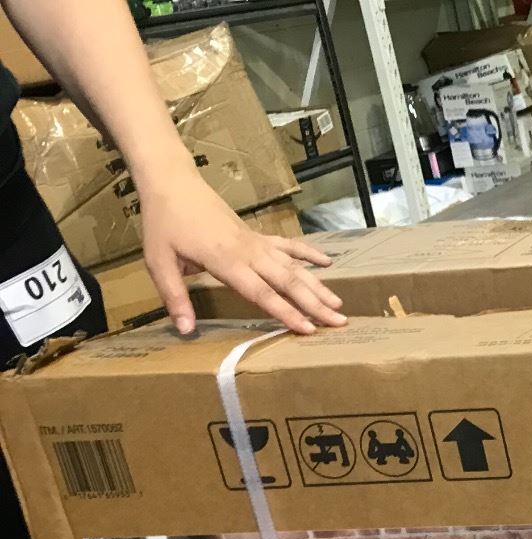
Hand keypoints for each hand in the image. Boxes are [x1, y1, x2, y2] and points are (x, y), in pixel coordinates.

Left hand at [139, 169, 346, 334]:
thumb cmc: (164, 223)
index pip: (262, 292)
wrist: (172, 183)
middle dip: (315, 303)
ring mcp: (256, 242)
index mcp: (226, 261)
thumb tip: (184, 329)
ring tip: (339, 305)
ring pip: (293, 266)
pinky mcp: (256, 235)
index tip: (308, 329)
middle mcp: (248, 252)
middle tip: (339, 323)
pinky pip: (288, 245)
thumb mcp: (159, 262)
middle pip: (288, 281)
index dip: (286, 312)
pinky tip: (327, 263)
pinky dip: (309, 254)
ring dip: (317, 286)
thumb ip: (174, 297)